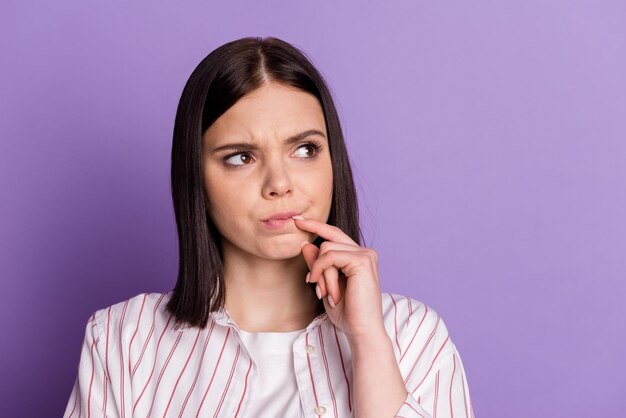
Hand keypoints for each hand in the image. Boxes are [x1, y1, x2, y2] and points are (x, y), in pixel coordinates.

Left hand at [293, 216, 385, 340]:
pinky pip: (330, 257)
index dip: (317, 226)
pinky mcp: (362, 261)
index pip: (335, 235)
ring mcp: (365, 255)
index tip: (298, 221)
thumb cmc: (347, 312)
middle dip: (314, 246)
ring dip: (320, 273)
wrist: (362, 330)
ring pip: (327, 249)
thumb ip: (318, 265)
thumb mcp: (326, 285)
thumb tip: (305, 244)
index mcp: (359, 256)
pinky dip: (322, 272)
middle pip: (330, 237)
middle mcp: (365, 252)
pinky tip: (325, 290)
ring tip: (325, 293)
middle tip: (302, 249)